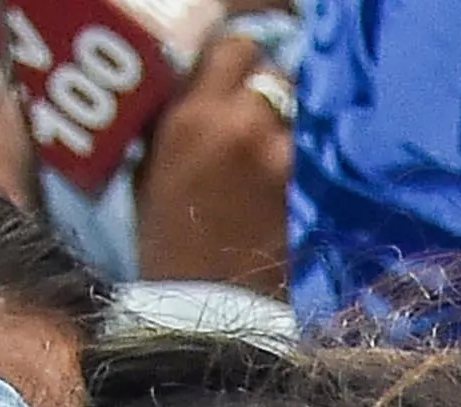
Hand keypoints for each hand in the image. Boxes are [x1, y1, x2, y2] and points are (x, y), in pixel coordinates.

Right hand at [128, 22, 292, 295]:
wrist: (204, 303)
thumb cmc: (166, 236)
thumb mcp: (152, 162)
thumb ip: (180, 115)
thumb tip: (200, 86)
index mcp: (195, 113)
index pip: (235, 48)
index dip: (239, 60)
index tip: (237, 74)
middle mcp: (243, 123)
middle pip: (275, 73)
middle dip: (268, 87)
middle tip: (257, 111)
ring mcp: (282, 155)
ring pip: (299, 111)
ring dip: (288, 120)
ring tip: (272, 143)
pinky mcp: (307, 187)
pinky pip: (309, 149)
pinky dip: (300, 152)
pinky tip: (285, 170)